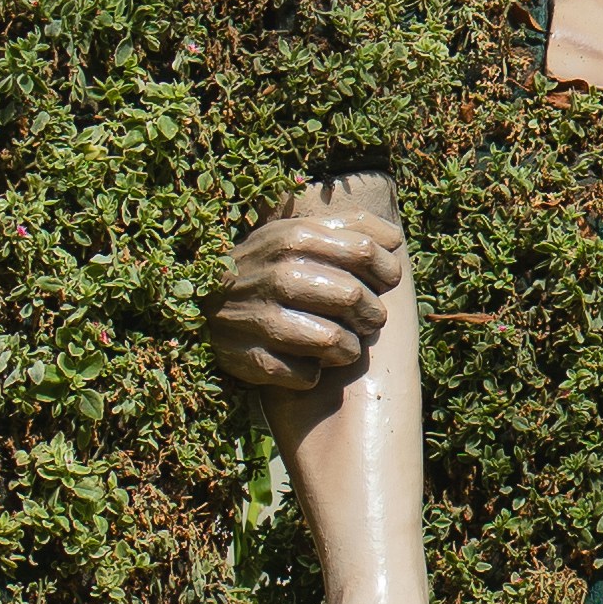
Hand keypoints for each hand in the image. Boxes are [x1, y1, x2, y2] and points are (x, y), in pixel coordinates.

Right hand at [212, 203, 403, 397]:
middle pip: (355, 297)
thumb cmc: (271, 265)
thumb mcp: (302, 233)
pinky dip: (312, 373)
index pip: (365, 251)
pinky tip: (304, 361)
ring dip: (347, 348)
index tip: (383, 282)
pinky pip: (306, 375)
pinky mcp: (250, 357)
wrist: (206, 301)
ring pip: (337, 341)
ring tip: (338, 342)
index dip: (386, 270)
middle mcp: (278, 275)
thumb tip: (396, 240)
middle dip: (369, 314)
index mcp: (294, 237)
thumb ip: (352, 228)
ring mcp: (260, 317)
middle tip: (361, 318)